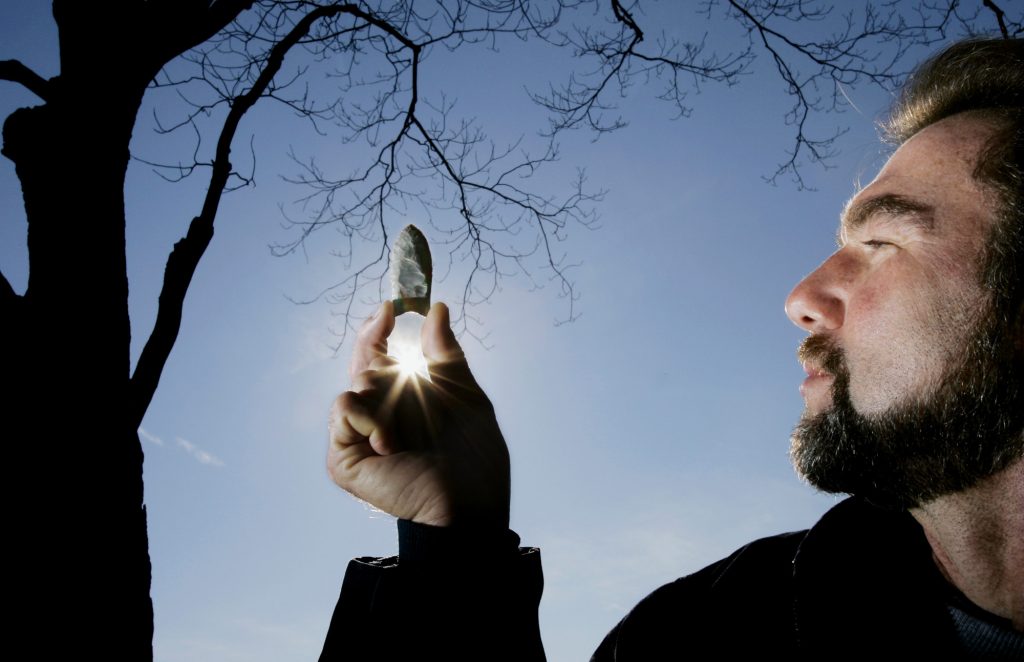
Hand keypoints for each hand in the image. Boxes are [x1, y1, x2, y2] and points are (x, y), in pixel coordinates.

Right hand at [327, 301, 510, 526]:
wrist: (470, 502)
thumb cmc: (474, 455)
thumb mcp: (465, 393)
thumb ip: (445, 354)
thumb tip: (436, 308)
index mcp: (401, 397)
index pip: (377, 353)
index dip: (376, 327)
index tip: (390, 307)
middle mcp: (376, 413)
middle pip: (364, 363)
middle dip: (387, 362)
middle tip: (403, 366)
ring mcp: (358, 435)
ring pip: (357, 383)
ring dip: (385, 393)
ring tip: (407, 426)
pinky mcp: (344, 458)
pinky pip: (343, 411)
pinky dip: (369, 418)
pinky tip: (389, 442)